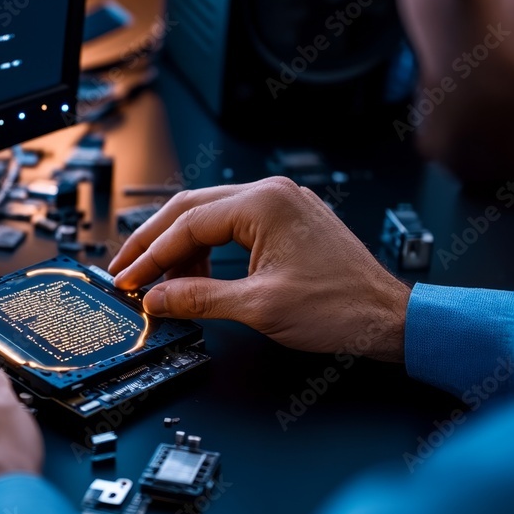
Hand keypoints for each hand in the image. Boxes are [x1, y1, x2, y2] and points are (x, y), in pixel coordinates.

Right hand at [109, 177, 411, 361]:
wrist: (388, 319)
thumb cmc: (340, 307)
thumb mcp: (258, 307)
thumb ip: (198, 298)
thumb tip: (157, 298)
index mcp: (263, 203)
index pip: (187, 222)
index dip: (151, 255)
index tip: (128, 279)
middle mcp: (270, 194)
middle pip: (190, 209)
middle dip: (154, 243)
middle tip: (126, 270)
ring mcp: (279, 205)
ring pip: (208, 218)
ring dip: (180, 250)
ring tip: (163, 285)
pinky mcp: (284, 223)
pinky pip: (231, 228)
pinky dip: (206, 252)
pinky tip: (196, 277)